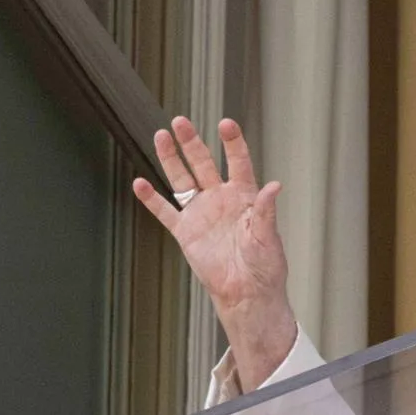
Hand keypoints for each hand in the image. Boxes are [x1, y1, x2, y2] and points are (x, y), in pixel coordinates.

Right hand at [134, 117, 297, 389]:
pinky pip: (166, 212)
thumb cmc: (265, 266)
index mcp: (245, 197)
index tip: (226, 124)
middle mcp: (221, 199)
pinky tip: (140, 183)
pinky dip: (152, 199)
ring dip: (171, 160)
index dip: (233, 144)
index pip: (238, 163)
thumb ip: (267, 211)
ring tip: (161, 136)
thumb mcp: (268, 237)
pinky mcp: (186, 232)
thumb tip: (274, 186)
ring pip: (182, 181)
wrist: (247, 293)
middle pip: (203, 164)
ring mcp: (202, 214)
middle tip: (181, 121)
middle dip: (192, 143)